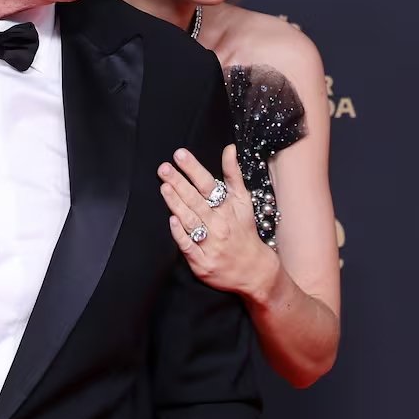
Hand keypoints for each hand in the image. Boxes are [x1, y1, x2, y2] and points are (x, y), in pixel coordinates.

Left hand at [159, 145, 281, 304]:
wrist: (254, 270)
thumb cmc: (245, 231)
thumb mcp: (243, 201)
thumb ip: (233, 174)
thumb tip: (229, 149)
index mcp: (227, 208)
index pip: (208, 184)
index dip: (193, 169)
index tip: (180, 154)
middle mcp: (219, 224)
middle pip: (196, 200)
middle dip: (179, 182)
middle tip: (164, 168)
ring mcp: (210, 243)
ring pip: (191, 221)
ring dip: (176, 203)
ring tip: (164, 187)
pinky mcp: (202, 261)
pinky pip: (189, 246)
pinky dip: (181, 233)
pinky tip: (171, 220)